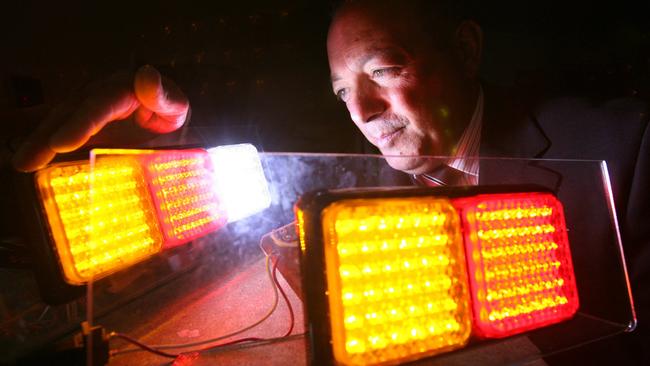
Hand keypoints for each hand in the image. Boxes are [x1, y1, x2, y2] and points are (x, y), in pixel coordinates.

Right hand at [11, 65, 189, 171]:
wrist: (167, 115)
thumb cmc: (170, 109)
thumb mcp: (174, 103)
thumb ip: (161, 95)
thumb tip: (147, 76)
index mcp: (122, 89)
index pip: (98, 106)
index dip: (79, 124)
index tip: (60, 144)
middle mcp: (98, 94)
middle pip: (70, 113)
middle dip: (46, 136)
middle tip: (27, 160)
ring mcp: (87, 107)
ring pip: (59, 122)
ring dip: (38, 142)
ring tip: (22, 163)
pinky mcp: (82, 122)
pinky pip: (61, 132)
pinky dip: (43, 146)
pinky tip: (29, 162)